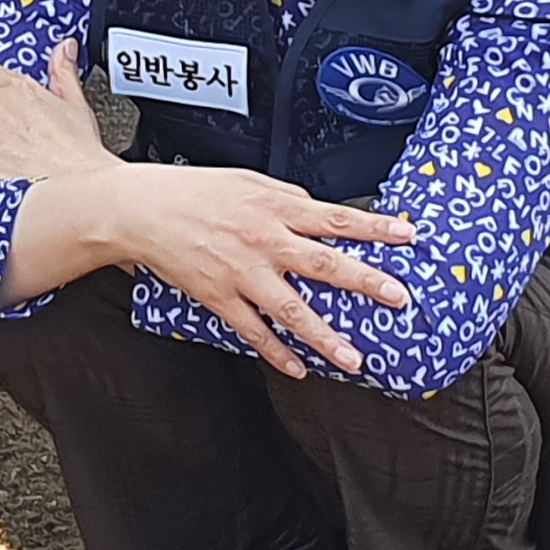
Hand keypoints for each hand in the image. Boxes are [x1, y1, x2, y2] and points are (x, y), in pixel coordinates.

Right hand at [110, 165, 415, 378]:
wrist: (141, 210)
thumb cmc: (194, 192)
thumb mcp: (249, 181)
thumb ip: (288, 198)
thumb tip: (320, 211)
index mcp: (275, 208)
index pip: (336, 218)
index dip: (374, 227)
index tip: (407, 236)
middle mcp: (263, 241)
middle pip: (323, 264)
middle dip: (365, 281)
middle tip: (398, 298)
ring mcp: (241, 273)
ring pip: (291, 309)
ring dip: (325, 337)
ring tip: (354, 359)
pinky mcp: (218, 297)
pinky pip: (253, 331)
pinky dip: (276, 353)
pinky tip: (298, 369)